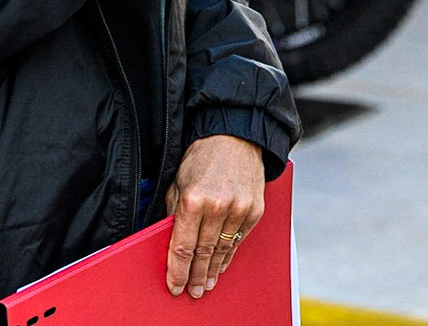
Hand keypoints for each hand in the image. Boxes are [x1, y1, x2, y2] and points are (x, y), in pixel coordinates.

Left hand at [164, 134, 266, 298]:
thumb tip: (172, 242)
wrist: (235, 136)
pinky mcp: (255, 209)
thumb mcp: (177, 183)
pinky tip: (223, 264)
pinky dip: (230, 254)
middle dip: (196, 276)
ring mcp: (239, 208)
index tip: (175, 286)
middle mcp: (218, 206)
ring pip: (223, 249)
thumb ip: (174, 213)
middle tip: (194, 291)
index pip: (183, 247)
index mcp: (193, 200)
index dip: (178, 271)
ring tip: (208, 283)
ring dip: (214, 269)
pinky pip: (240, 239)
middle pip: (204, 253)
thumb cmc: (202, 157)